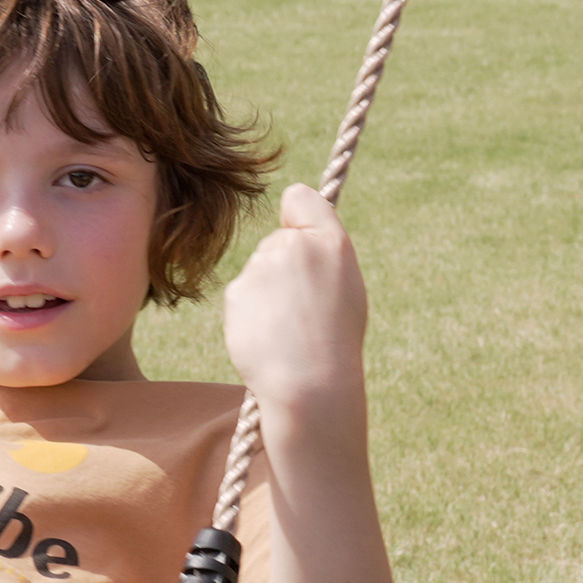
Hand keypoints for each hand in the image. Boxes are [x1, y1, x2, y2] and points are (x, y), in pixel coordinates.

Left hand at [222, 184, 367, 415]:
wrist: (308, 384)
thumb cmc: (334, 339)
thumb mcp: (346, 286)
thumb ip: (321, 250)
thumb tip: (293, 233)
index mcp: (330, 242)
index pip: (300, 198)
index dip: (297, 216)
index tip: (299, 236)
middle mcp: (294, 246)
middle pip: (277, 242)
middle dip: (283, 266)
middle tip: (303, 308)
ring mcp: (262, 268)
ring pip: (258, 271)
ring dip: (266, 293)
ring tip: (289, 328)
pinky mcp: (236, 291)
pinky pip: (242, 295)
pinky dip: (250, 313)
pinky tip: (269, 335)